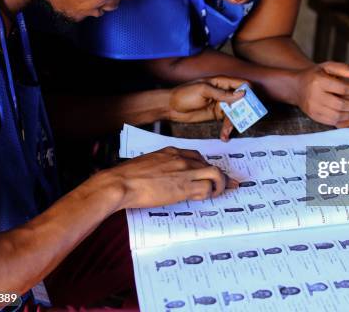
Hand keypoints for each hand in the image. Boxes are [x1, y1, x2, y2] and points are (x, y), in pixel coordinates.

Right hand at [101, 147, 237, 209]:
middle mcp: (181, 159)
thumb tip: (165, 175)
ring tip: (219, 192)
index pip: (197, 155)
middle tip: (227, 183)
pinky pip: (205, 189)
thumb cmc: (128, 175)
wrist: (121, 182)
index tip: (211, 172)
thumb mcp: (148, 162)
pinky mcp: (182, 188)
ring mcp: (183, 172)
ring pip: (215, 174)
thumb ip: (161, 165)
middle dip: (221, 175)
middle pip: (210, 164)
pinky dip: (210, 194)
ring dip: (220, 184)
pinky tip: (206, 198)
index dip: (206, 165)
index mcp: (171, 151)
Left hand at [168, 77, 247, 140]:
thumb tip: (241, 94)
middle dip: (244, 111)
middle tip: (245, 121)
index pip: (241, 84)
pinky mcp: (217, 115)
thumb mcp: (203, 91)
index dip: (249, 93)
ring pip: (235, 113)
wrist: (170, 107)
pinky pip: (227, 122)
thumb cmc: (184, 94)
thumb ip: (222, 93)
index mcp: (221, 82)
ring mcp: (221, 104)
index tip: (252, 103)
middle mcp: (224, 92)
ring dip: (234, 123)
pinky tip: (224, 136)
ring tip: (227, 132)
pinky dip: (227, 129)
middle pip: (242, 101)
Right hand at [293, 62, 348, 125]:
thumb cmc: (315, 75)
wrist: (297, 87)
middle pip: (340, 104)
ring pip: (336, 115)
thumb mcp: (327, 67)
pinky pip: (331, 121)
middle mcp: (315, 96)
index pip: (342, 88)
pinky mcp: (313, 116)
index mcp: (319, 81)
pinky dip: (342, 120)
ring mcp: (313, 108)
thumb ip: (343, 68)